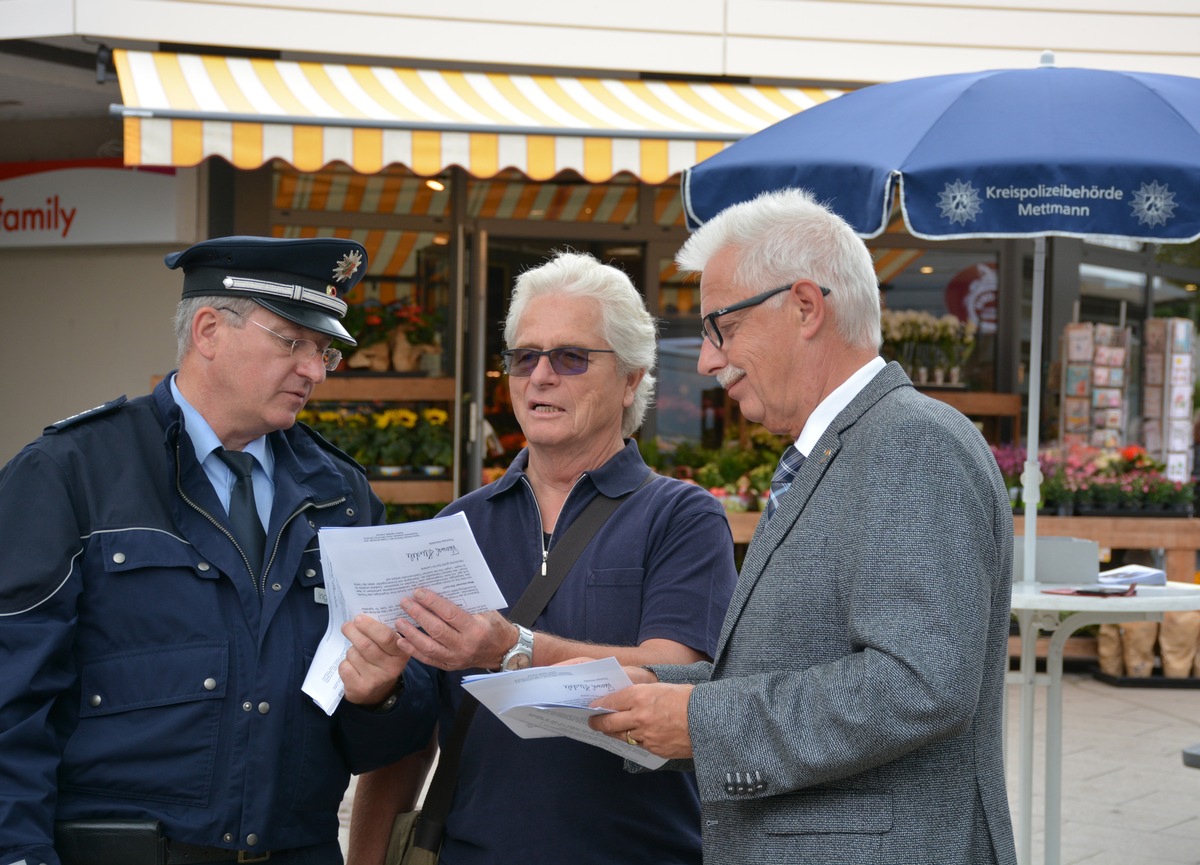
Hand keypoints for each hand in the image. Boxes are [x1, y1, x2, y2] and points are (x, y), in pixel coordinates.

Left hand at [339, 615, 410, 706]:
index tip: (358, 618)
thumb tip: (363, 615)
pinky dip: (344, 662)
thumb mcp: (390, 648)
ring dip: (350, 649)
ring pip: (353, 654)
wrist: (378, 692)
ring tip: (355, 651)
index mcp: (401, 653)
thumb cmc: (382, 660)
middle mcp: (391, 668)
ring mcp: (375, 680)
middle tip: (347, 625)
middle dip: (353, 632)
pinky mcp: (360, 688)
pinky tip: (352, 666)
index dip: (370, 626)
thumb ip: (384, 633)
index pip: (386, 637)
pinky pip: (345, 667)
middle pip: (366, 645)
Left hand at [394, 588, 515, 670]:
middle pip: (436, 629)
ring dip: (411, 633)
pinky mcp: (449, 666)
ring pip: (428, 646)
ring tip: (399, 621)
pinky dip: (413, 650)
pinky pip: (428, 659)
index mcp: (475, 629)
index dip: (432, 602)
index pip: (449, 614)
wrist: (503, 651)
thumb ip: (465, 604)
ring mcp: (456, 658)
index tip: (418, 592)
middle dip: (418, 614)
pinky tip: (401, 640)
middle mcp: (465, 645)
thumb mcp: (485, 611)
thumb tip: (439, 590)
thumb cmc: (494, 626)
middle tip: (405, 602)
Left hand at [588, 682, 693, 758]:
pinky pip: (639, 745)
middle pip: (609, 722)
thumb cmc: (689, 699)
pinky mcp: (654, 749)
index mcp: (640, 696)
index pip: (610, 701)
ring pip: (621, 736)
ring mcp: (645, 735)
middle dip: (597, 722)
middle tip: (593, 721)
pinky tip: (635, 736)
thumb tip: (627, 700)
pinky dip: (635, 740)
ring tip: (610, 730)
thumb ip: (643, 695)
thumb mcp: (663, 688)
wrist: (708, 721)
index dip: (599, 704)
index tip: (593, 706)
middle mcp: (639, 716)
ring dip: (614, 733)